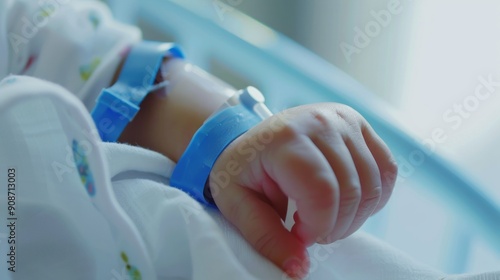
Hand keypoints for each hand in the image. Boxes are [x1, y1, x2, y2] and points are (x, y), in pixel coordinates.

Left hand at [209, 103, 397, 277]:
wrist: (250, 138)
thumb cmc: (242, 170)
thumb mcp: (237, 204)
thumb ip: (266, 237)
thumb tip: (299, 268)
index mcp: (284, 139)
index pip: (322, 192)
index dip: (318, 226)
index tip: (299, 233)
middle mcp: (320, 122)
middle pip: (351, 191)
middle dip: (335, 226)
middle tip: (312, 230)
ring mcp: (343, 120)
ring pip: (373, 184)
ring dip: (355, 215)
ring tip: (327, 216)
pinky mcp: (358, 125)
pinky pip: (386, 170)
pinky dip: (373, 197)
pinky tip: (348, 203)